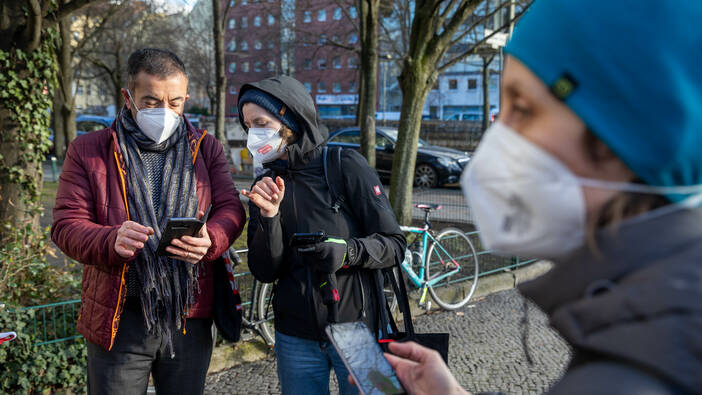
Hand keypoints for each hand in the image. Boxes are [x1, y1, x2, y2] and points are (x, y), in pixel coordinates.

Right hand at [114, 221, 153, 258]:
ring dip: (133, 243)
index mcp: (127, 225)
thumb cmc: (134, 235)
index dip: (140, 228)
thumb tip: (151, 231)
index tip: (147, 232)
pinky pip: (120, 250)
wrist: (123, 242)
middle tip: (146, 238)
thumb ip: (146, 230)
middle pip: (129, 232)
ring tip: (142, 245)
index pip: (132, 225)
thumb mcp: (140, 231)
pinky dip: (126, 252)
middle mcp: (121, 231)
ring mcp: (119, 239)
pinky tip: (132, 254)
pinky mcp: (117, 247)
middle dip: (138, 235)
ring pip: (125, 240)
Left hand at [165, 210, 211, 263]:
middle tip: (172, 240)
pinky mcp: (193, 261)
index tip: (182, 236)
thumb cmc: (200, 235)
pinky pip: (183, 259)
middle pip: (190, 249)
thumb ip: (201, 220)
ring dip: (175, 251)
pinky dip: (175, 256)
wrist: (203, 246)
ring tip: (167, 247)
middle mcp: (203, 251)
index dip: (189, 240)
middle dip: (180, 245)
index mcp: (207, 243)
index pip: (197, 242)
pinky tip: (168, 253)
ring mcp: (198, 257)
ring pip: (185, 255)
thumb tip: (201, 212)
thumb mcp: (201, 228)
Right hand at [241, 176, 284, 217]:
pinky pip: (248, 193)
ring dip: (263, 193)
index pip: (267, 179)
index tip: (277, 192)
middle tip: (275, 197)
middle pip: (262, 184)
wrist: (274, 206)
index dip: (273, 185)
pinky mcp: (253, 196)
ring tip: (269, 198)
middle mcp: (260, 184)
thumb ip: (281, 184)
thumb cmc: (277, 197)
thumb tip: (278, 177)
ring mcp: (255, 190)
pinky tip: (242, 191)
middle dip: (269, 191)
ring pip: (256, 188)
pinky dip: (245, 192)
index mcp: (266, 180)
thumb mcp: (281, 191)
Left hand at [298, 237, 347, 273]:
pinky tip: (320, 260)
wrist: (347, 252)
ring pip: (316, 263)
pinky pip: (320, 267)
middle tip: (301, 251)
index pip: (316, 249)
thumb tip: (305, 244)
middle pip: (314, 257)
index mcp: (329, 247)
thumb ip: (318, 242)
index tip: (299, 250)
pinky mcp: (331, 269)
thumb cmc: (335, 244)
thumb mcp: (328, 240)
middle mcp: (330, 256)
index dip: (307, 249)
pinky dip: (318, 264)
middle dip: (308, 254)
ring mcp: (331, 264)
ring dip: (313, 260)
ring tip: (316, 255)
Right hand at [350, 341, 469, 394]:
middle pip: (377, 377)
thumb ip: (412, 348)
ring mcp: (399, 392)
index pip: (384, 361)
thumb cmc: (445, 383)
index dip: (373, 359)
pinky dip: (375, 393)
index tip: (362, 358)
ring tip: (361, 386)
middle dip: (364, 375)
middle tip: (355, 375)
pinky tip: (369, 392)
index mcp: (405, 368)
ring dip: (368, 387)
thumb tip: (393, 345)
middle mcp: (400, 381)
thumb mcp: (431, 358)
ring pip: (378, 390)